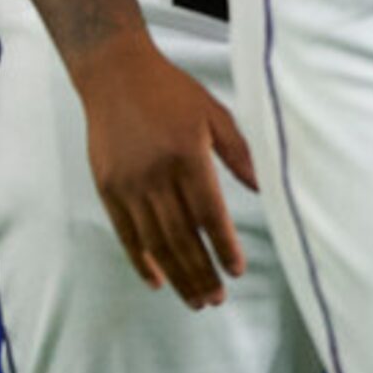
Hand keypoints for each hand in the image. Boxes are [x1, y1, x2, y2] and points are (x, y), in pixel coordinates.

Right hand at [74, 33, 256, 309]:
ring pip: (155, 242)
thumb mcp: (213, 113)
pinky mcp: (108, 187)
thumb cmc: (169, 91)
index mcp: (187, 156)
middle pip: (182, 237)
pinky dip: (140, 260)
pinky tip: (155, 280)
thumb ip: (239, 152)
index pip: (209, 215)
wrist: (114, 73)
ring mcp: (129, 184)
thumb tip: (263, 188)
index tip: (236, 270)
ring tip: (195, 299)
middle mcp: (156, 174)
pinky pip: (125, 232)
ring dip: (177, 275)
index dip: (224, 247)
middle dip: (202, 273)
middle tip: (216, 299)